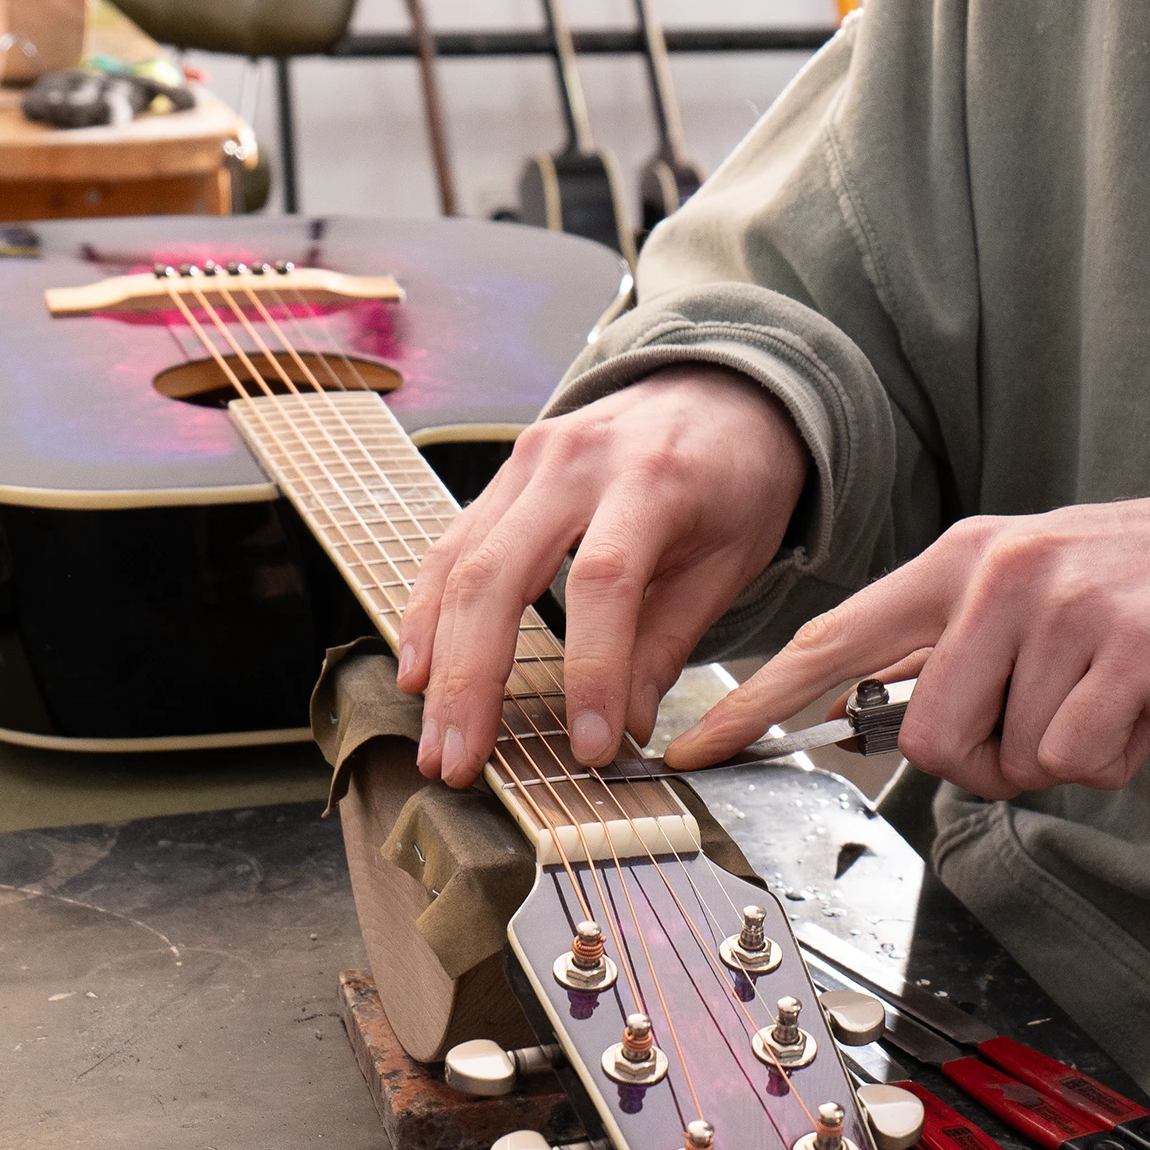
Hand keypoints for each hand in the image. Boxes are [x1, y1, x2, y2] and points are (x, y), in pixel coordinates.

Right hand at [397, 364, 809, 786]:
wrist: (717, 389)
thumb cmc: (733, 478)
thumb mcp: (728, 560)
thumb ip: (669, 641)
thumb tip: (623, 725)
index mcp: (652, 478)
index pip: (604, 582)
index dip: (589, 670)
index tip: (587, 747)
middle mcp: (575, 461)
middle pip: (498, 575)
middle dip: (471, 680)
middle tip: (462, 761)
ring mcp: (527, 461)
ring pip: (459, 566)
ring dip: (437, 662)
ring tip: (436, 739)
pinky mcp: (502, 476)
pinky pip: (449, 547)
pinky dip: (427, 613)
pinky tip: (417, 670)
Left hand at [664, 491, 1149, 797]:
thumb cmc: (1138, 593)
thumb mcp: (1024, 597)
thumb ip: (942, 648)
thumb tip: (862, 708)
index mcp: (954, 562)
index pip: (829, 640)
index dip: (755, 702)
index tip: (697, 746)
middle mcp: (994, 571)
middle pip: (922, 737)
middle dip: (984, 760)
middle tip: (1047, 719)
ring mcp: (1058, 602)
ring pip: (1001, 756)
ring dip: (1053, 756)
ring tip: (1102, 696)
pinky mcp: (1125, 643)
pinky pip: (1072, 759)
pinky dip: (1109, 759)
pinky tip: (1141, 702)